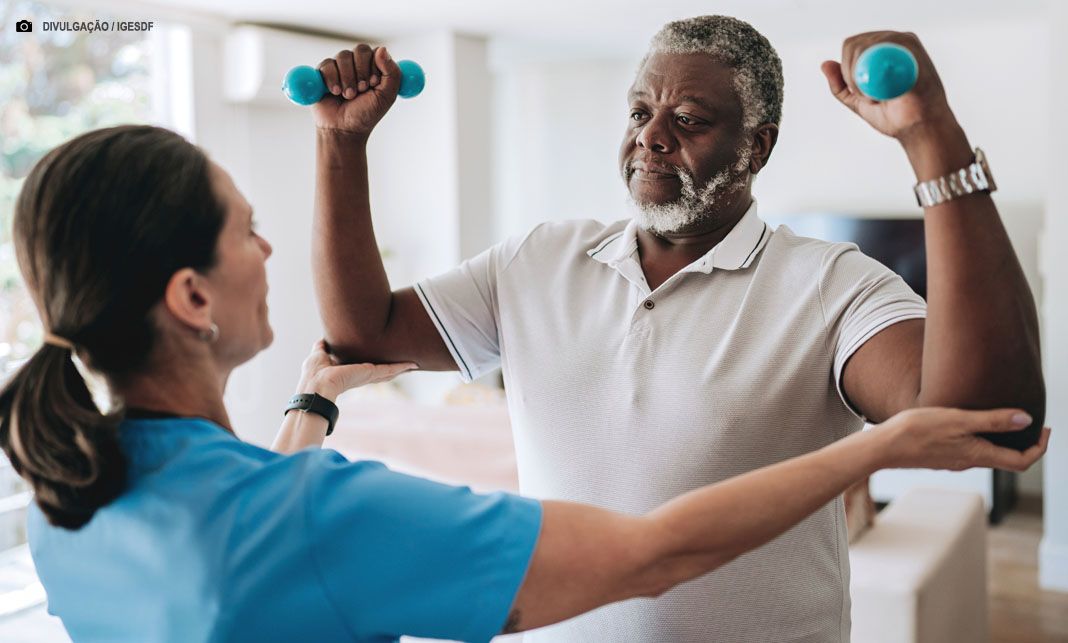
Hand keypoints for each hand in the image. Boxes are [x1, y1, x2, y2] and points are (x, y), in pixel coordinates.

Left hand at [296, 339, 416, 400]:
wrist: (317, 385)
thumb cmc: (315, 373)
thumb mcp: (318, 354)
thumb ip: (322, 346)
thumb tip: (323, 339)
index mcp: (348, 372)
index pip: (364, 369)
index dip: (374, 366)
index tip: (383, 361)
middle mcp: (360, 376)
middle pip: (380, 372)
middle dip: (392, 368)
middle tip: (405, 364)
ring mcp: (367, 376)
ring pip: (388, 372)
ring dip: (401, 368)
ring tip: (413, 364)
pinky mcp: (371, 374)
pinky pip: (390, 369)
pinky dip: (402, 367)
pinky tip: (413, 364)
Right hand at [312, 45, 399, 136]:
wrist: (343, 129)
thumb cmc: (366, 114)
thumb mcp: (386, 96)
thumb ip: (392, 73)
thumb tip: (383, 49)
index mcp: (375, 67)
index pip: (376, 52)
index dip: (374, 66)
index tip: (374, 83)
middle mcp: (358, 64)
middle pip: (360, 50)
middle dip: (361, 72)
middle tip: (361, 90)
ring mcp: (340, 67)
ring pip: (343, 56)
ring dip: (347, 78)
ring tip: (348, 96)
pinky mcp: (323, 72)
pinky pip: (327, 64)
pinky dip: (332, 79)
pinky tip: (335, 92)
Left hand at [821, 31, 957, 144]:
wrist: (919, 127)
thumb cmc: (894, 115)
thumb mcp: (858, 101)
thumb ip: (840, 85)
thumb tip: (825, 64)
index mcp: (879, 52)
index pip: (851, 47)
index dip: (847, 69)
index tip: (856, 91)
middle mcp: (891, 42)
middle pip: (853, 44)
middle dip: (851, 73)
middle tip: (865, 95)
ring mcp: (901, 41)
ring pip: (863, 47)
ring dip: (861, 74)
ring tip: (876, 95)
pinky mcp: (910, 45)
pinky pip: (879, 51)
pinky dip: (875, 73)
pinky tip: (883, 89)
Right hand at [872, 407, 1049, 471]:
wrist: (883, 447)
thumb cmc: (916, 432)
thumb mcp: (958, 419)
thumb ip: (992, 420)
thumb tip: (1027, 420)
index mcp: (978, 455)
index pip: (1021, 461)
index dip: (1039, 447)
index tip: (1044, 429)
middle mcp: (969, 461)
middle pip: (1006, 458)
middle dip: (1022, 441)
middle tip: (1027, 421)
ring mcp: (953, 460)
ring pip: (987, 454)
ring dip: (999, 439)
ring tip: (999, 417)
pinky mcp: (940, 456)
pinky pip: (968, 450)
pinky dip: (979, 438)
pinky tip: (967, 422)